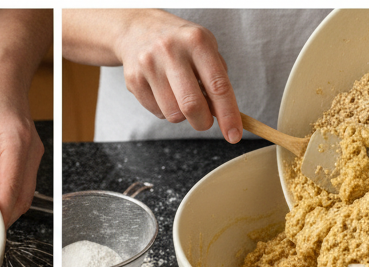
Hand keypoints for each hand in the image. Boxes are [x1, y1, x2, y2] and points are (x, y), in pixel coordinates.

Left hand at [0, 58, 43, 226]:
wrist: (6, 74)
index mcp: (16, 143)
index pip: (11, 190)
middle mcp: (30, 152)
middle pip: (21, 198)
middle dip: (1, 215)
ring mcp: (32, 156)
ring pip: (20, 193)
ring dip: (0, 202)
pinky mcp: (27, 158)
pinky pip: (17, 183)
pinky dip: (1, 190)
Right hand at [112, 10, 241, 142]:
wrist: (139, 30)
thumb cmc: (180, 45)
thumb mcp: (204, 49)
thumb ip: (216, 78)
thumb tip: (224, 116)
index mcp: (197, 41)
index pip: (218, 86)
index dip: (228, 114)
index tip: (234, 135)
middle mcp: (172, 50)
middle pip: (192, 106)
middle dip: (202, 122)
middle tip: (204, 121)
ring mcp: (150, 65)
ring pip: (173, 114)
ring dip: (181, 115)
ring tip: (179, 95)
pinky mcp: (134, 80)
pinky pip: (157, 113)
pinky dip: (165, 110)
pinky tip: (162, 92)